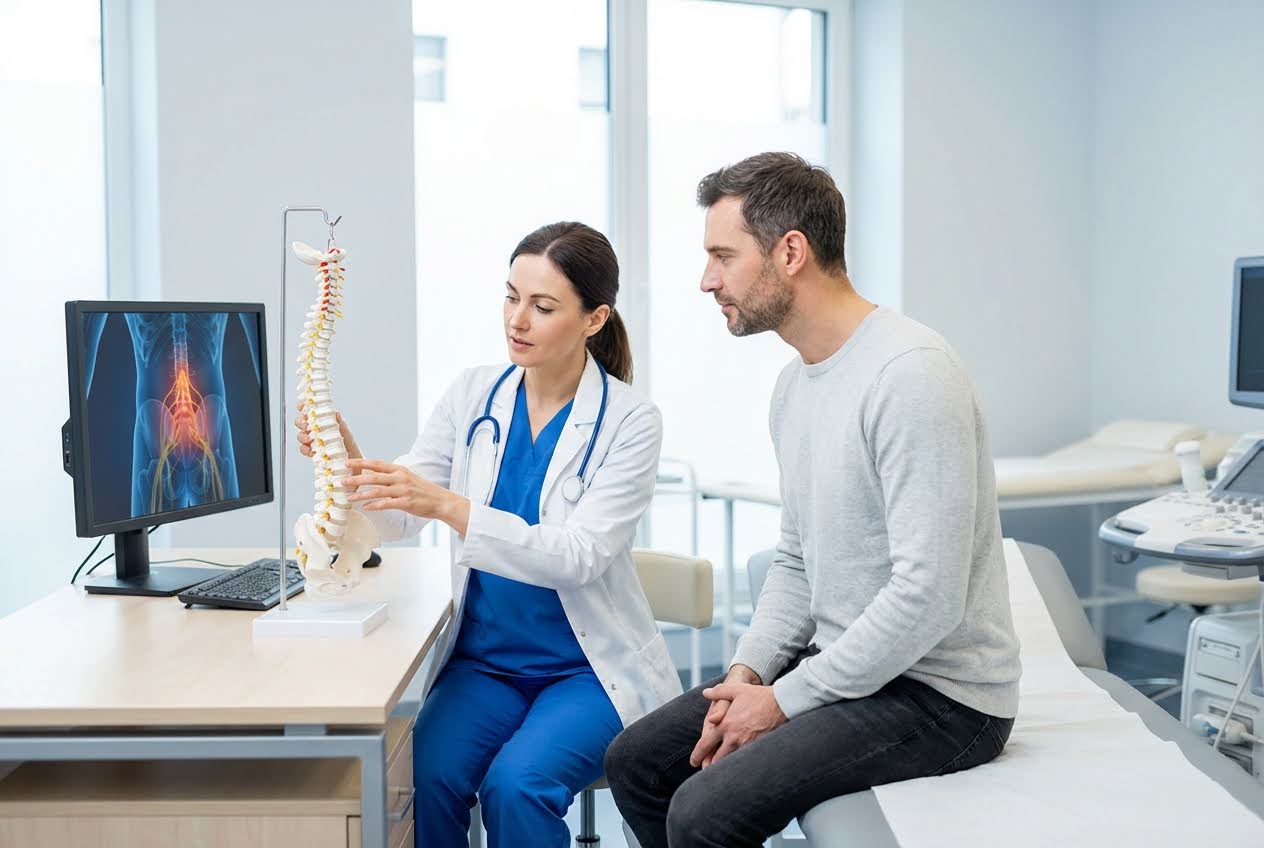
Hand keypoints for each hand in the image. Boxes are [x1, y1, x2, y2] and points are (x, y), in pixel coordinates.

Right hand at [295, 402, 362, 459]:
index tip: (301, 406)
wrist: (350, 459)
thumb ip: (340, 423)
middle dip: (300, 422)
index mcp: (322, 421)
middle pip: (300, 422)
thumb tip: (336, 413)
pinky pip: (303, 449)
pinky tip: (312, 450)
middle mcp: (315, 429)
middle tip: (306, 426)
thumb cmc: (347, 443)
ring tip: (309, 439)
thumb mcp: (345, 432)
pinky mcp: (311, 451)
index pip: (309, 411)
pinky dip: (305, 449)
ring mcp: (312, 440)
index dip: (303, 407)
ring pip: (300, 435)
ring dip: (302, 436)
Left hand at [343, 459, 470, 533]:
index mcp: (399, 470)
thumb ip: (391, 476)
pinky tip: (366, 508)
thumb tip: (373, 475)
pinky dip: (375, 505)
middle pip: (373, 477)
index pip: (376, 464)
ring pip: (377, 491)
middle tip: (341, 481)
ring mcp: (403, 490)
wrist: (441, 501)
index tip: (346, 462)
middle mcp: (400, 478)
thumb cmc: (422, 490)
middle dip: (356, 478)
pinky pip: (386, 503)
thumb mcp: (407, 478)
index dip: (360, 463)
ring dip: (361, 494)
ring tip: (349, 498)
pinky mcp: (406, 502)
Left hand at [696, 676, 787, 767]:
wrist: (782, 704)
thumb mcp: (736, 690)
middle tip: (705, 770)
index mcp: (725, 725)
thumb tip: (705, 693)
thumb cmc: (759, 696)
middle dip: (709, 766)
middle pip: (717, 759)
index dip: (698, 755)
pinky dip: (739, 763)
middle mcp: (734, 738)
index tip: (693, 762)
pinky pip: (745, 759)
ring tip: (719, 772)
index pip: (706, 744)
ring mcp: (747, 745)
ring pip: (731, 761)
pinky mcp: (758, 748)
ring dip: (724, 766)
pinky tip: (738, 766)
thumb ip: (718, 692)